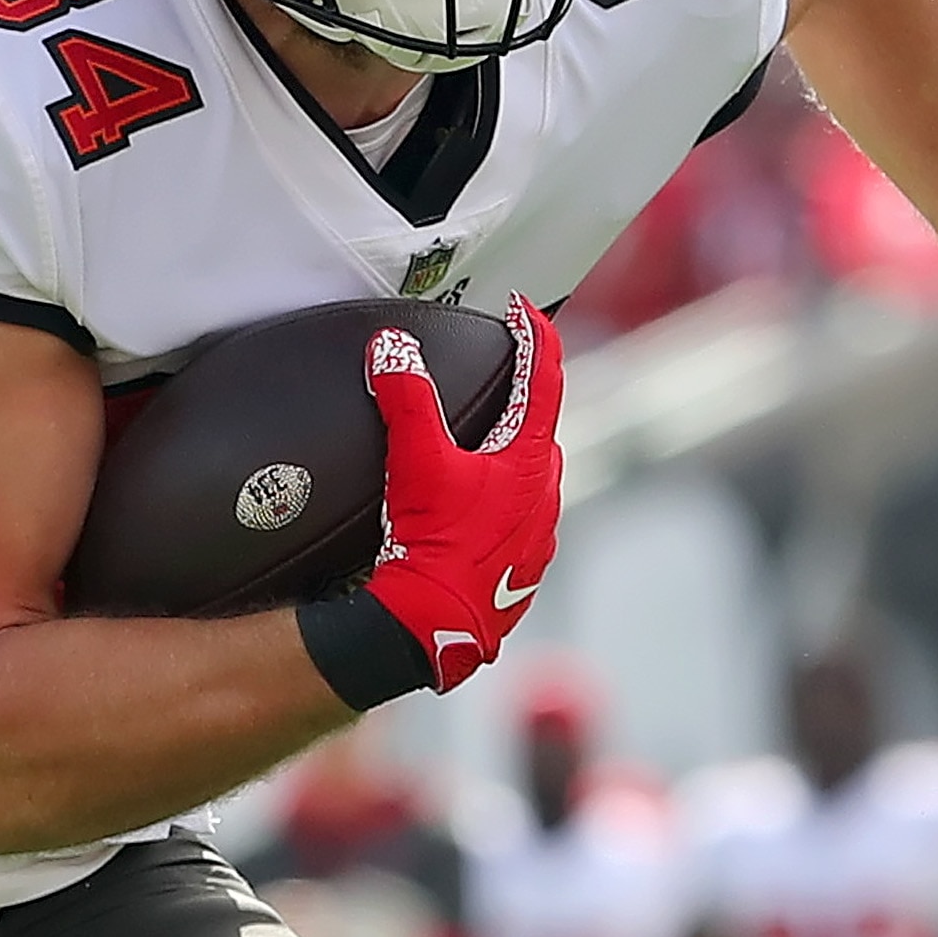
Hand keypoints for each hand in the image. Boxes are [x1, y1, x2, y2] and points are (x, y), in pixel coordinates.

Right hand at [354, 298, 565, 692]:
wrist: (431, 626)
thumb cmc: (434, 545)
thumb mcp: (416, 463)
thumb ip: (406, 399)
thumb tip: (391, 349)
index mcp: (530, 460)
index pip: (544, 379)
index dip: (535, 337)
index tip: (524, 310)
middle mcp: (546, 495)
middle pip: (541, 430)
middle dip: (525, 401)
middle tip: (504, 377)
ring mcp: (539, 536)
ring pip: (533, 479)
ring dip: (513, 458)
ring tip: (484, 448)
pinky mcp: (523, 570)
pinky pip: (521, 521)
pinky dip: (503, 504)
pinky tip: (477, 513)